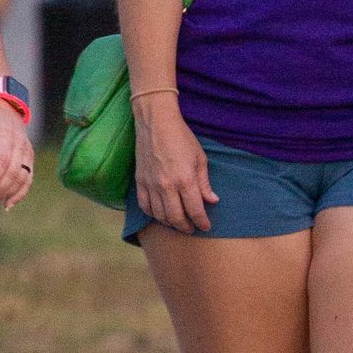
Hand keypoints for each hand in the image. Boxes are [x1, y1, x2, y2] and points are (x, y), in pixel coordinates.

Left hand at [0, 97, 34, 209]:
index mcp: (5, 132)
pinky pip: (28, 177)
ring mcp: (27, 150)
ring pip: (23, 177)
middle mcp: (20, 143)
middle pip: (13, 171)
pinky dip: (20, 192)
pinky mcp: (29, 157)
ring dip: (8, 193)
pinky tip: (8, 203)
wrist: (4, 103)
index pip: (2, 158)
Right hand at [132, 94, 215, 232]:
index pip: (195, 210)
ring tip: (178, 223)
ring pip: (159, 215)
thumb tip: (212, 200)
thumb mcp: (200, 159)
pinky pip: (144, 206)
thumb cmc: (181, 138)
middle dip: (186, 227)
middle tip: (192, 229)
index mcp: (185, 179)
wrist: (156, 123)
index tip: (206, 226)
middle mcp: (166, 186)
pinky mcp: (139, 181)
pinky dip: (152, 214)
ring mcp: (151, 184)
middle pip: (176, 218)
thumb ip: (204, 183)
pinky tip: (160, 214)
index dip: (202, 222)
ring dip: (170, 223)